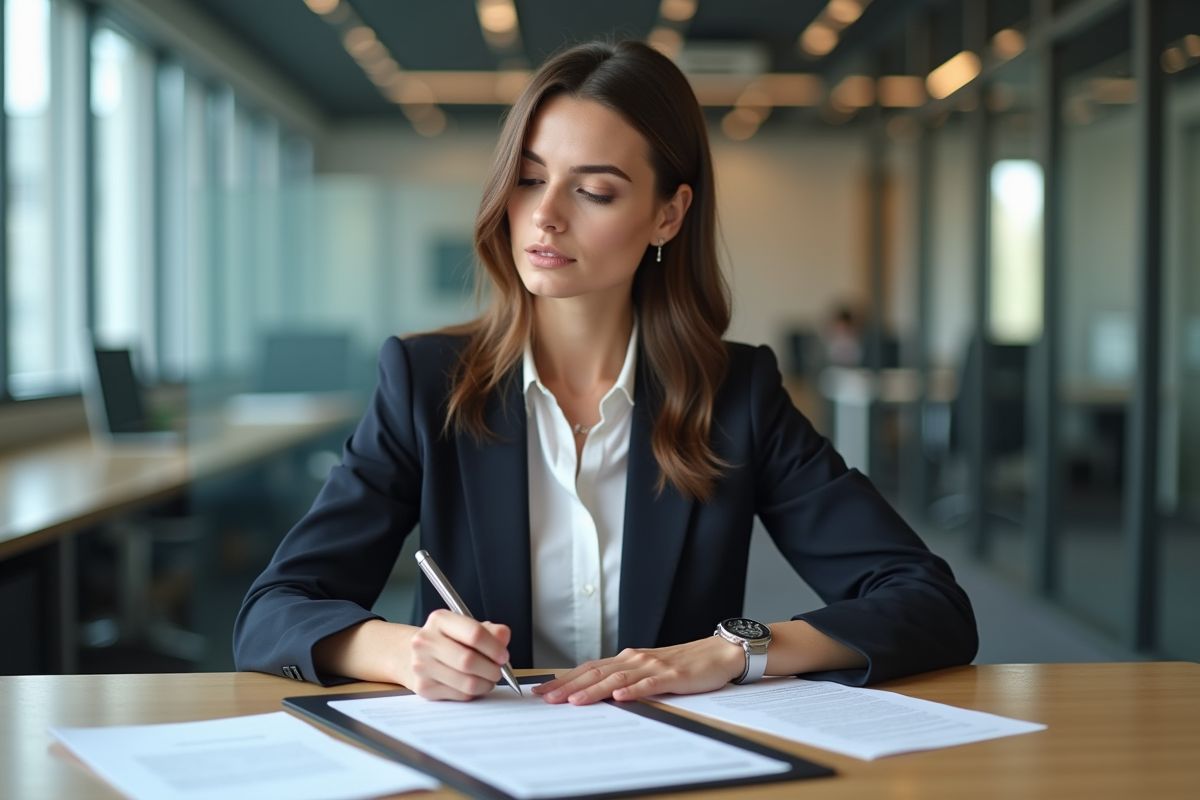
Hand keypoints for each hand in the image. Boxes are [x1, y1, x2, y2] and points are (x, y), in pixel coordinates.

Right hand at [403, 609, 511, 700]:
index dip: (495, 647)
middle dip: (492, 669)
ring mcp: (422, 666)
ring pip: (467, 682)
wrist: (414, 656)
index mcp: (439, 619)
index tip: (503, 655)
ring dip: (486, 684)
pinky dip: (473, 693)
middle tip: (498, 671)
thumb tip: (503, 638)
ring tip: (488, 679)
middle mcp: (426, 641)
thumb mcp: (468, 628)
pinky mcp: (423, 688)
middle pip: (468, 661)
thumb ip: (491, 631)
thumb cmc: (448, 641)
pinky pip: (460, 695)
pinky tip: (473, 685)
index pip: (474, 633)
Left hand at [531, 636, 745, 704]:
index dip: (565, 679)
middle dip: (569, 686)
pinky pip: (649, 685)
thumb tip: (593, 691)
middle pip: (596, 673)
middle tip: (547, 698)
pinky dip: (633, 691)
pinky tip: (620, 698)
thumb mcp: (648, 670)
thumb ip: (624, 678)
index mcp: (627, 659)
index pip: (589, 668)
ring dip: (594, 690)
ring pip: (617, 679)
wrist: (717, 654)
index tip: (543, 689)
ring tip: (574, 701)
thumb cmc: (682, 664)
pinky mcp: (672, 676)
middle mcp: (635, 659)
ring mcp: (653, 667)